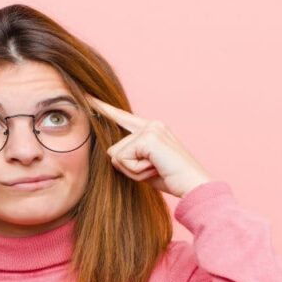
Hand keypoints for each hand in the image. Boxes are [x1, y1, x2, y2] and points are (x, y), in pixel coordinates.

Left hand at [86, 94, 212, 197]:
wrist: (194, 185)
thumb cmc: (172, 179)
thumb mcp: (145, 166)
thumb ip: (129, 157)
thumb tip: (111, 153)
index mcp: (152, 128)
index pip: (122, 117)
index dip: (103, 108)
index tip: (87, 96)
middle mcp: (151, 124)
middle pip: (114, 149)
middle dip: (129, 168)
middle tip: (153, 170)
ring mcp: (151, 129)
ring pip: (117, 156)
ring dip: (133, 171)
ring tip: (155, 169)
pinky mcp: (148, 138)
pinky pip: (123, 159)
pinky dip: (136, 171)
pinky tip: (154, 168)